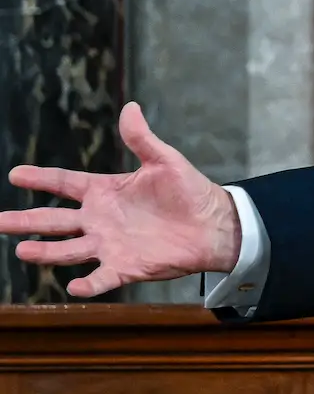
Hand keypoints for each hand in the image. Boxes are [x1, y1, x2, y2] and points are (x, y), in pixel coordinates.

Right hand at [1, 103, 239, 296]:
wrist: (213, 224)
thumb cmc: (188, 191)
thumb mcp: (165, 160)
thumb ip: (142, 139)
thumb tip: (129, 107)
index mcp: (105, 191)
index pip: (65, 184)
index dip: (41, 178)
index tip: (15, 174)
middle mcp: (99, 219)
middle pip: (54, 220)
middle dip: (24, 220)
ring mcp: (109, 244)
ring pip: (68, 250)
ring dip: (46, 251)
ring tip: (22, 250)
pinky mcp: (126, 267)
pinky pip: (102, 277)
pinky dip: (88, 283)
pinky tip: (73, 286)